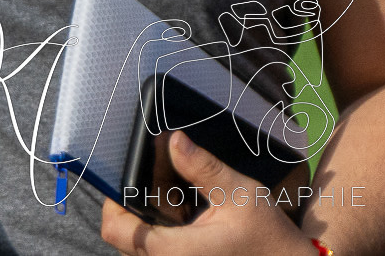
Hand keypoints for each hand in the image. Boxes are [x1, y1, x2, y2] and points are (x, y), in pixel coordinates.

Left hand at [100, 132, 317, 254]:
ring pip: (140, 247)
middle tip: (151, 185)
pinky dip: (162, 234)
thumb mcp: (241, 195)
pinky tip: (184, 217)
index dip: (113, 202)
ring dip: (146, 221)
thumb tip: (174, 141)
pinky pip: (158, 252)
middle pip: (124, 237)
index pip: (116, 230)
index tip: (126, 180)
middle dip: (131, 208)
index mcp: (175, 252)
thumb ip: (203, 168)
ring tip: (170, 200)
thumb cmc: (270, 238)